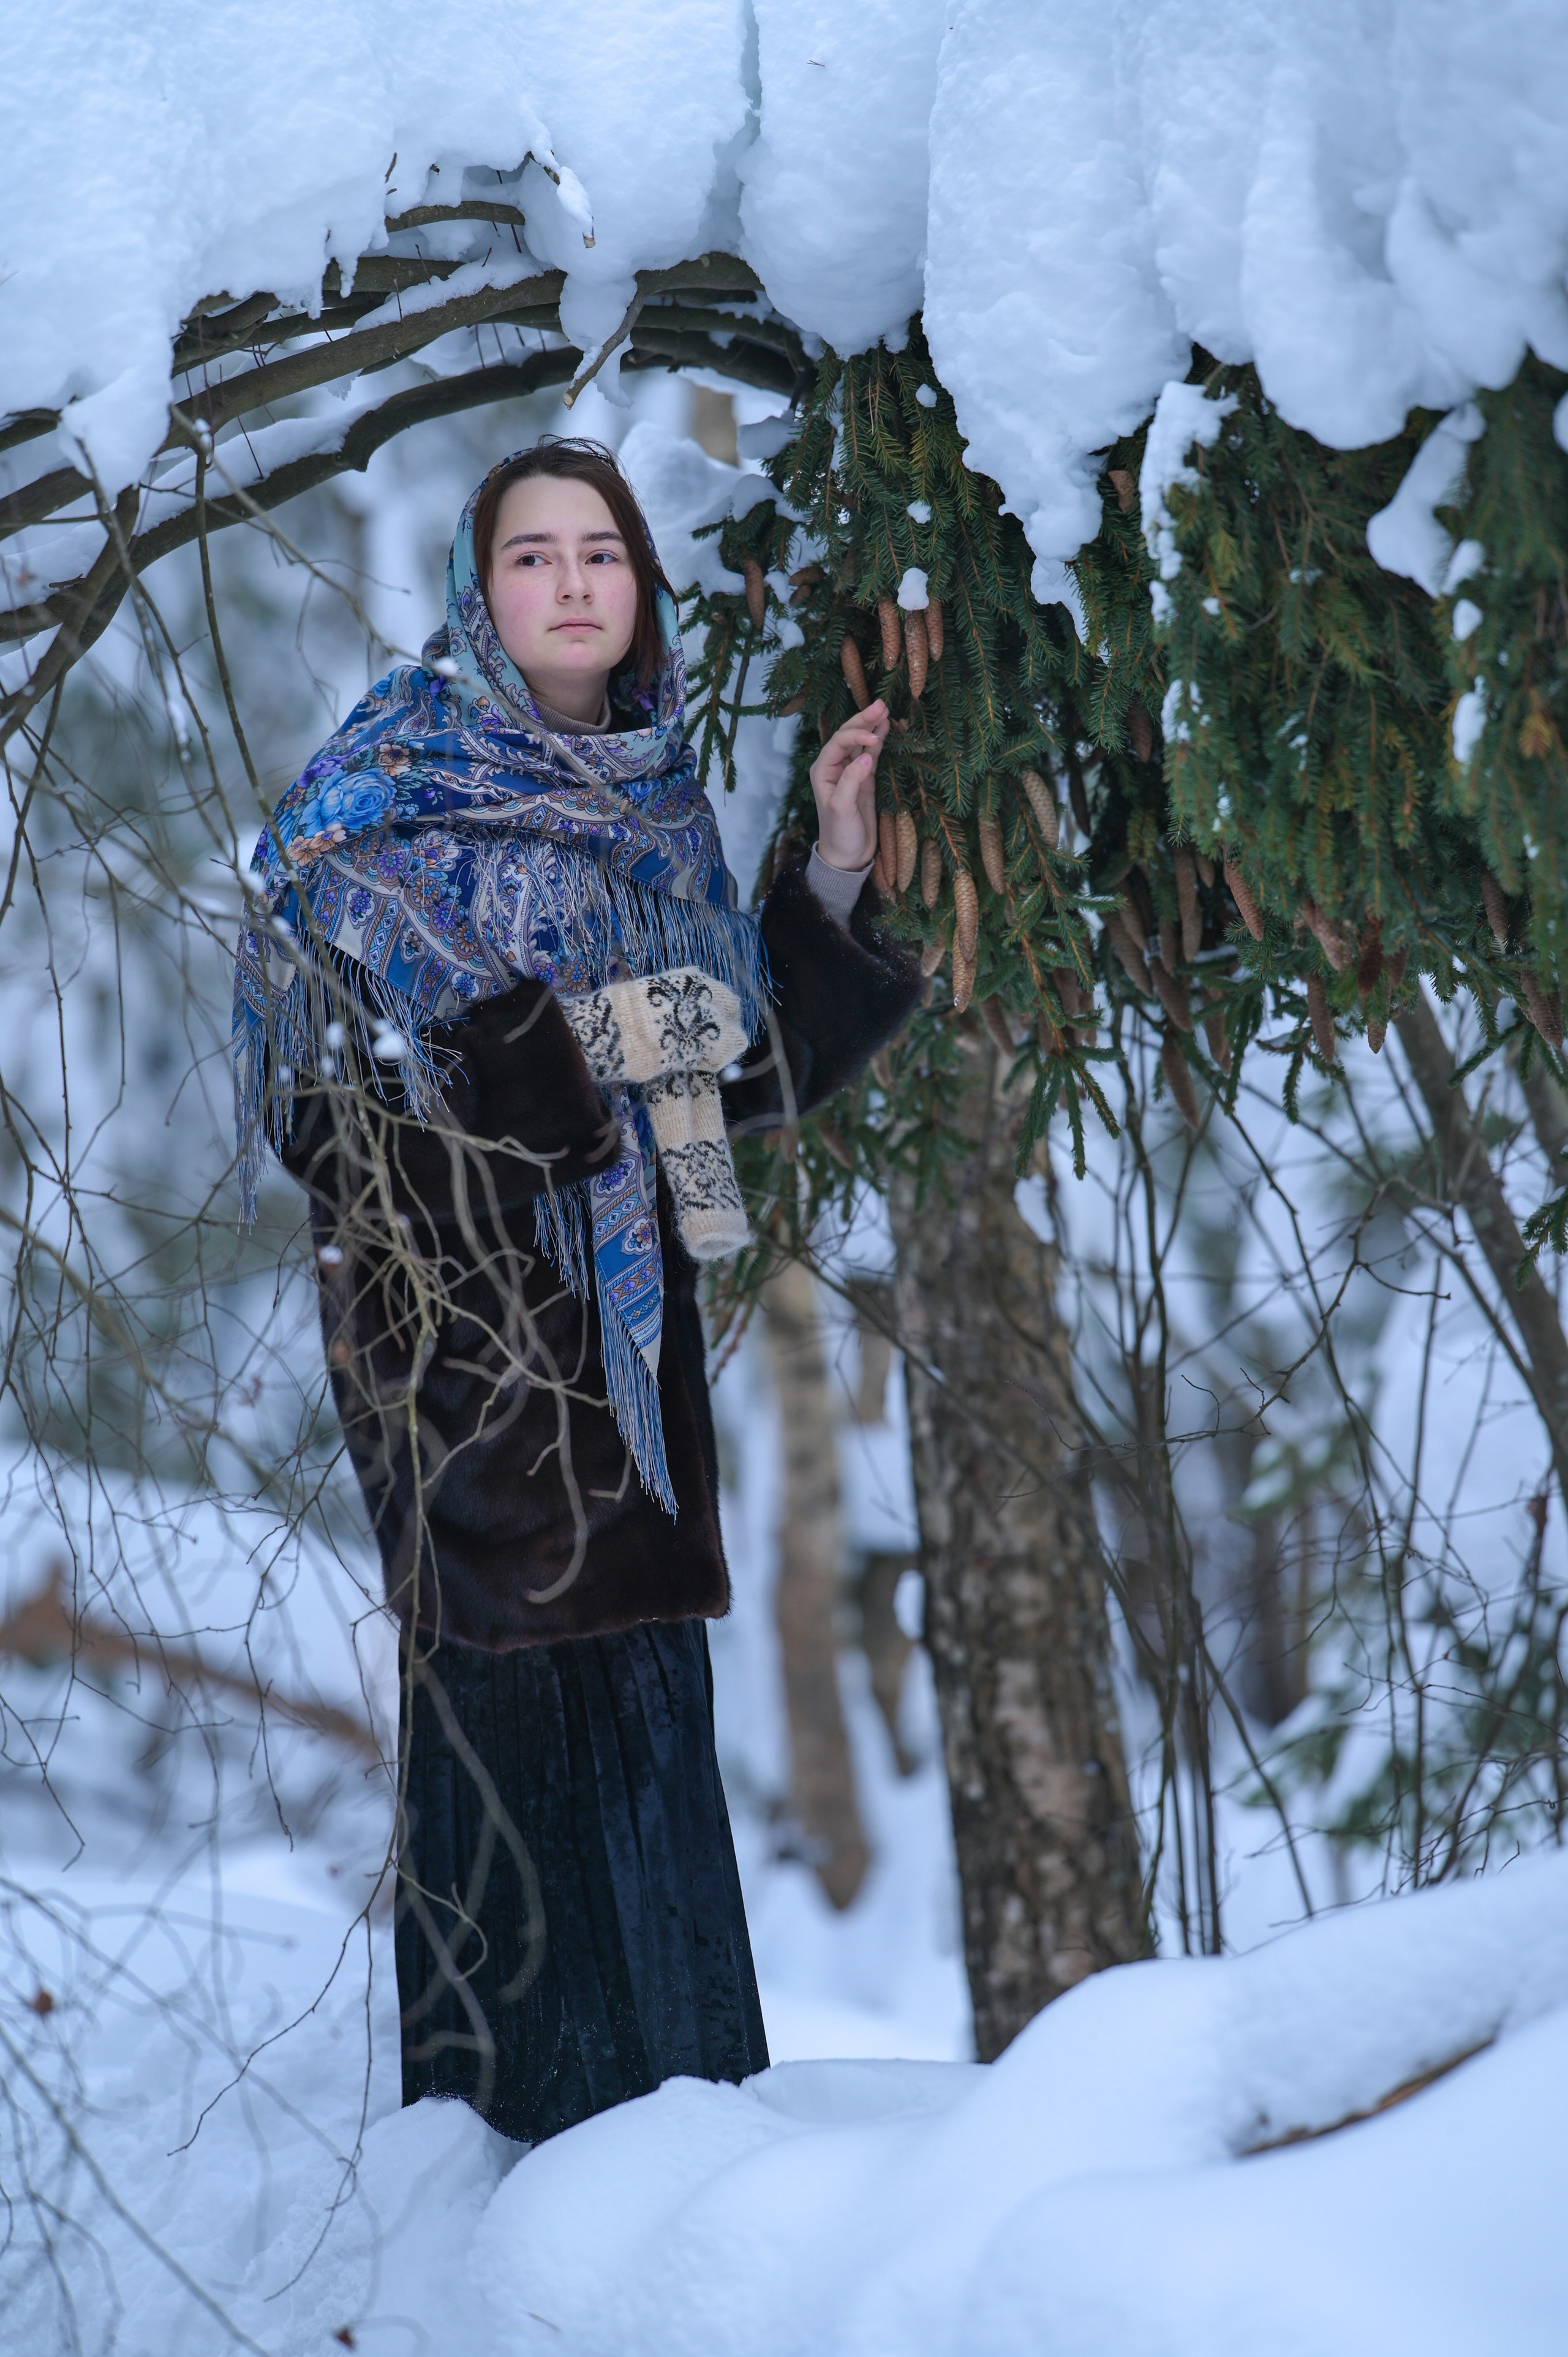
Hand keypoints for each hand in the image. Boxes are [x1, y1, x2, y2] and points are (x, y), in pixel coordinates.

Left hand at [809, 699, 887, 869]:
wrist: (848, 855)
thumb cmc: (840, 833)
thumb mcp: (842, 808)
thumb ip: (852, 781)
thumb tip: (866, 756)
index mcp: (822, 771)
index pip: (838, 743)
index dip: (856, 735)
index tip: (874, 738)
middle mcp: (834, 767)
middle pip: (848, 736)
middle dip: (863, 720)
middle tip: (881, 704)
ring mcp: (850, 771)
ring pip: (860, 742)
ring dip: (872, 726)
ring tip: (885, 709)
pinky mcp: (864, 778)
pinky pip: (870, 753)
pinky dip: (878, 740)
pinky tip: (885, 727)